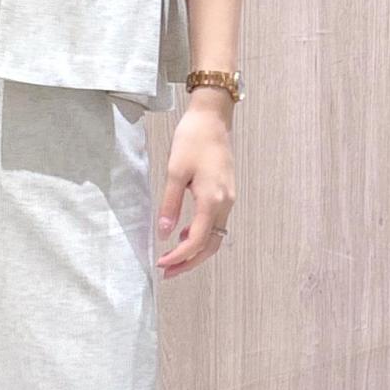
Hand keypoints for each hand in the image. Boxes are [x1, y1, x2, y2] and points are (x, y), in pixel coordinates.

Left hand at [155, 102, 234, 276]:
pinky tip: (184, 234)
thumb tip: (165, 232)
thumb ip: (170, 204)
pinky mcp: (226, 193)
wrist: (212, 117)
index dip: (180, 256)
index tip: (161, 263)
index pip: (198, 240)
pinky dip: (202, 235)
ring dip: (196, 251)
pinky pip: (216, 223)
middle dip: (190, 262)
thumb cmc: (192, 139)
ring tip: (173, 259)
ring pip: (216, 236)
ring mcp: (228, 199)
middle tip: (167, 272)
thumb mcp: (174, 171)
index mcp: (212, 200)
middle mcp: (225, 203)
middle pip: (211, 245)